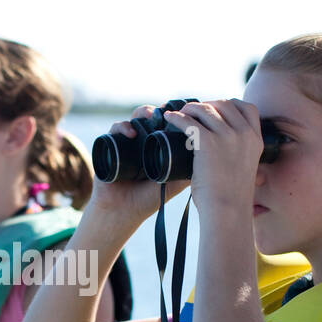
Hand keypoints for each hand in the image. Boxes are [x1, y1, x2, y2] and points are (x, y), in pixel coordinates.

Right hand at [86, 104, 189, 223]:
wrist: (122, 211)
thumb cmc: (148, 200)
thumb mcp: (174, 184)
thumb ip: (189, 171)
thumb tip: (212, 155)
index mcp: (158, 147)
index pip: (166, 124)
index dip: (174, 116)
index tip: (183, 113)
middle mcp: (142, 142)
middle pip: (152, 117)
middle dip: (159, 111)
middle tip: (167, 111)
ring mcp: (126, 143)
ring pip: (135, 119)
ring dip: (143, 112)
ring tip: (150, 115)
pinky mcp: (110, 145)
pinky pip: (116, 129)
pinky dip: (122, 126)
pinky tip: (130, 133)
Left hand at [162, 99, 263, 216]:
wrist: (227, 212)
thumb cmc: (231, 199)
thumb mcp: (243, 170)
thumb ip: (237, 155)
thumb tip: (220, 151)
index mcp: (256, 140)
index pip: (247, 108)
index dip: (229, 105)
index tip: (215, 109)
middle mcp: (244, 134)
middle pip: (224, 104)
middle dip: (207, 104)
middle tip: (193, 112)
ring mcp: (227, 136)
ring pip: (205, 109)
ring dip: (190, 108)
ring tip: (180, 114)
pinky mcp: (208, 143)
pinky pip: (189, 122)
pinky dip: (177, 117)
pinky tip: (169, 118)